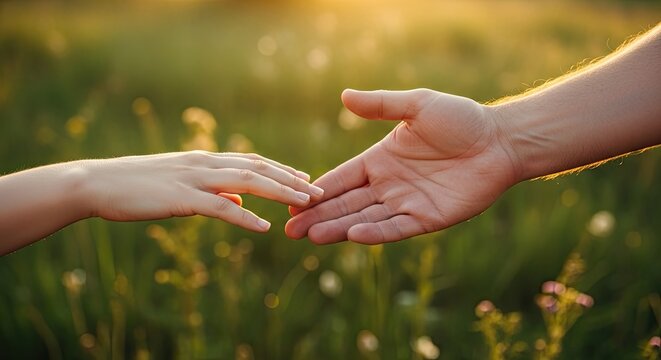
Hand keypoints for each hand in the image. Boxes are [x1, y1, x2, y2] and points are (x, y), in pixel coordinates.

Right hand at [81, 151, 323, 231]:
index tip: (305, 178)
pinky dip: (244, 218)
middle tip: (318, 190)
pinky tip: (264, 228)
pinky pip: (220, 208)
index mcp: (204, 160)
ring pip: (247, 182)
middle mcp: (204, 163)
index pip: (252, 161)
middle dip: (291, 179)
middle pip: (258, 167)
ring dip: (279, 192)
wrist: (96, 183)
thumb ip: (212, 192)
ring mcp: (194, 178)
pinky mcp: (181, 198)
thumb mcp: (180, 186)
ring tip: (305, 202)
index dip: (281, 169)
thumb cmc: (136, 187)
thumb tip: (238, 202)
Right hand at [285, 89, 518, 243]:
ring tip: (311, 237)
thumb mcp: (417, 105)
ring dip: (338, 228)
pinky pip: (395, 227)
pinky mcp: (426, 218)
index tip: (293, 201)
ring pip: (365, 218)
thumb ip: (381, 105)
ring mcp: (406, 203)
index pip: (342, 178)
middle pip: (346, 203)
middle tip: (290, 230)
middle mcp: (388, 184)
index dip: (319, 190)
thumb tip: (344, 95)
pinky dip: (375, 233)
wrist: (500, 141)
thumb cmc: (461, 119)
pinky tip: (353, 235)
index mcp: (380, 160)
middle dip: (318, 217)